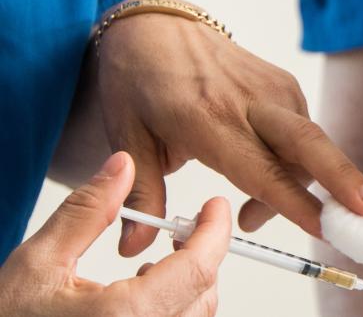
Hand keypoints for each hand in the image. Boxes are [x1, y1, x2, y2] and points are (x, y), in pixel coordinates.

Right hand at [0, 152, 230, 315]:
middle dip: (200, 254)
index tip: (214, 207)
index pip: (197, 269)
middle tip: (182, 228)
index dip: (215, 231)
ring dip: (187, 284)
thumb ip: (87, 212)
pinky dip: (173, 309)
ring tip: (150, 264)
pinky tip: (138, 295)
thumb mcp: (38, 262)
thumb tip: (122, 168)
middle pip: (204, 294)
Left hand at [96, 1, 362, 256]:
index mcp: (205, 117)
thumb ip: (141, 192)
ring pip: (308, 145)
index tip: (323, 227)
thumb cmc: (137, 79)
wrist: (153, 22)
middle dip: (345, 179)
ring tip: (254, 213)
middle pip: (308, 142)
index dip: (292, 201)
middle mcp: (247, 101)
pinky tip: (267, 175)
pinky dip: (297, 161)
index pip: (259, 167)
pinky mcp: (282, 82)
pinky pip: (303, 129)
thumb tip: (136, 246)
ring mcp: (271, 87)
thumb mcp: (126, 136)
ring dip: (302, 186)